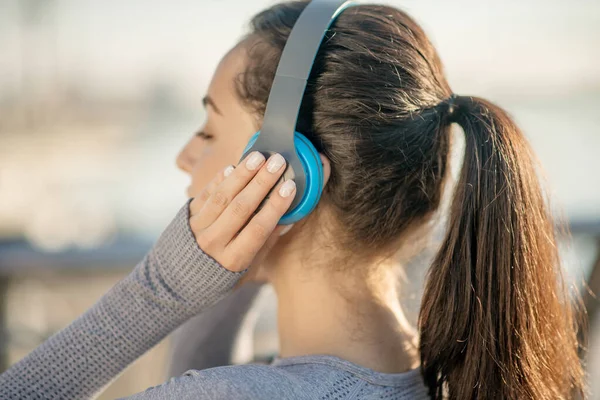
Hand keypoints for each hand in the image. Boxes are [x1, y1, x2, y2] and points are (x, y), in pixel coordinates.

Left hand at [188, 151, 295, 272]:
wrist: (177, 281)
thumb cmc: (220, 276)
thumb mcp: (247, 269)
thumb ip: (265, 244)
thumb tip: (286, 219)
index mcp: (233, 259)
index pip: (258, 228)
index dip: (275, 206)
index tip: (289, 186)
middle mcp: (214, 242)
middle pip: (241, 207)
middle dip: (262, 182)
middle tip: (278, 162)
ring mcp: (199, 227)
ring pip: (223, 196)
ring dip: (242, 174)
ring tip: (258, 156)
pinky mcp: (188, 215)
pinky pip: (206, 193)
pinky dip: (220, 179)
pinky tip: (234, 166)